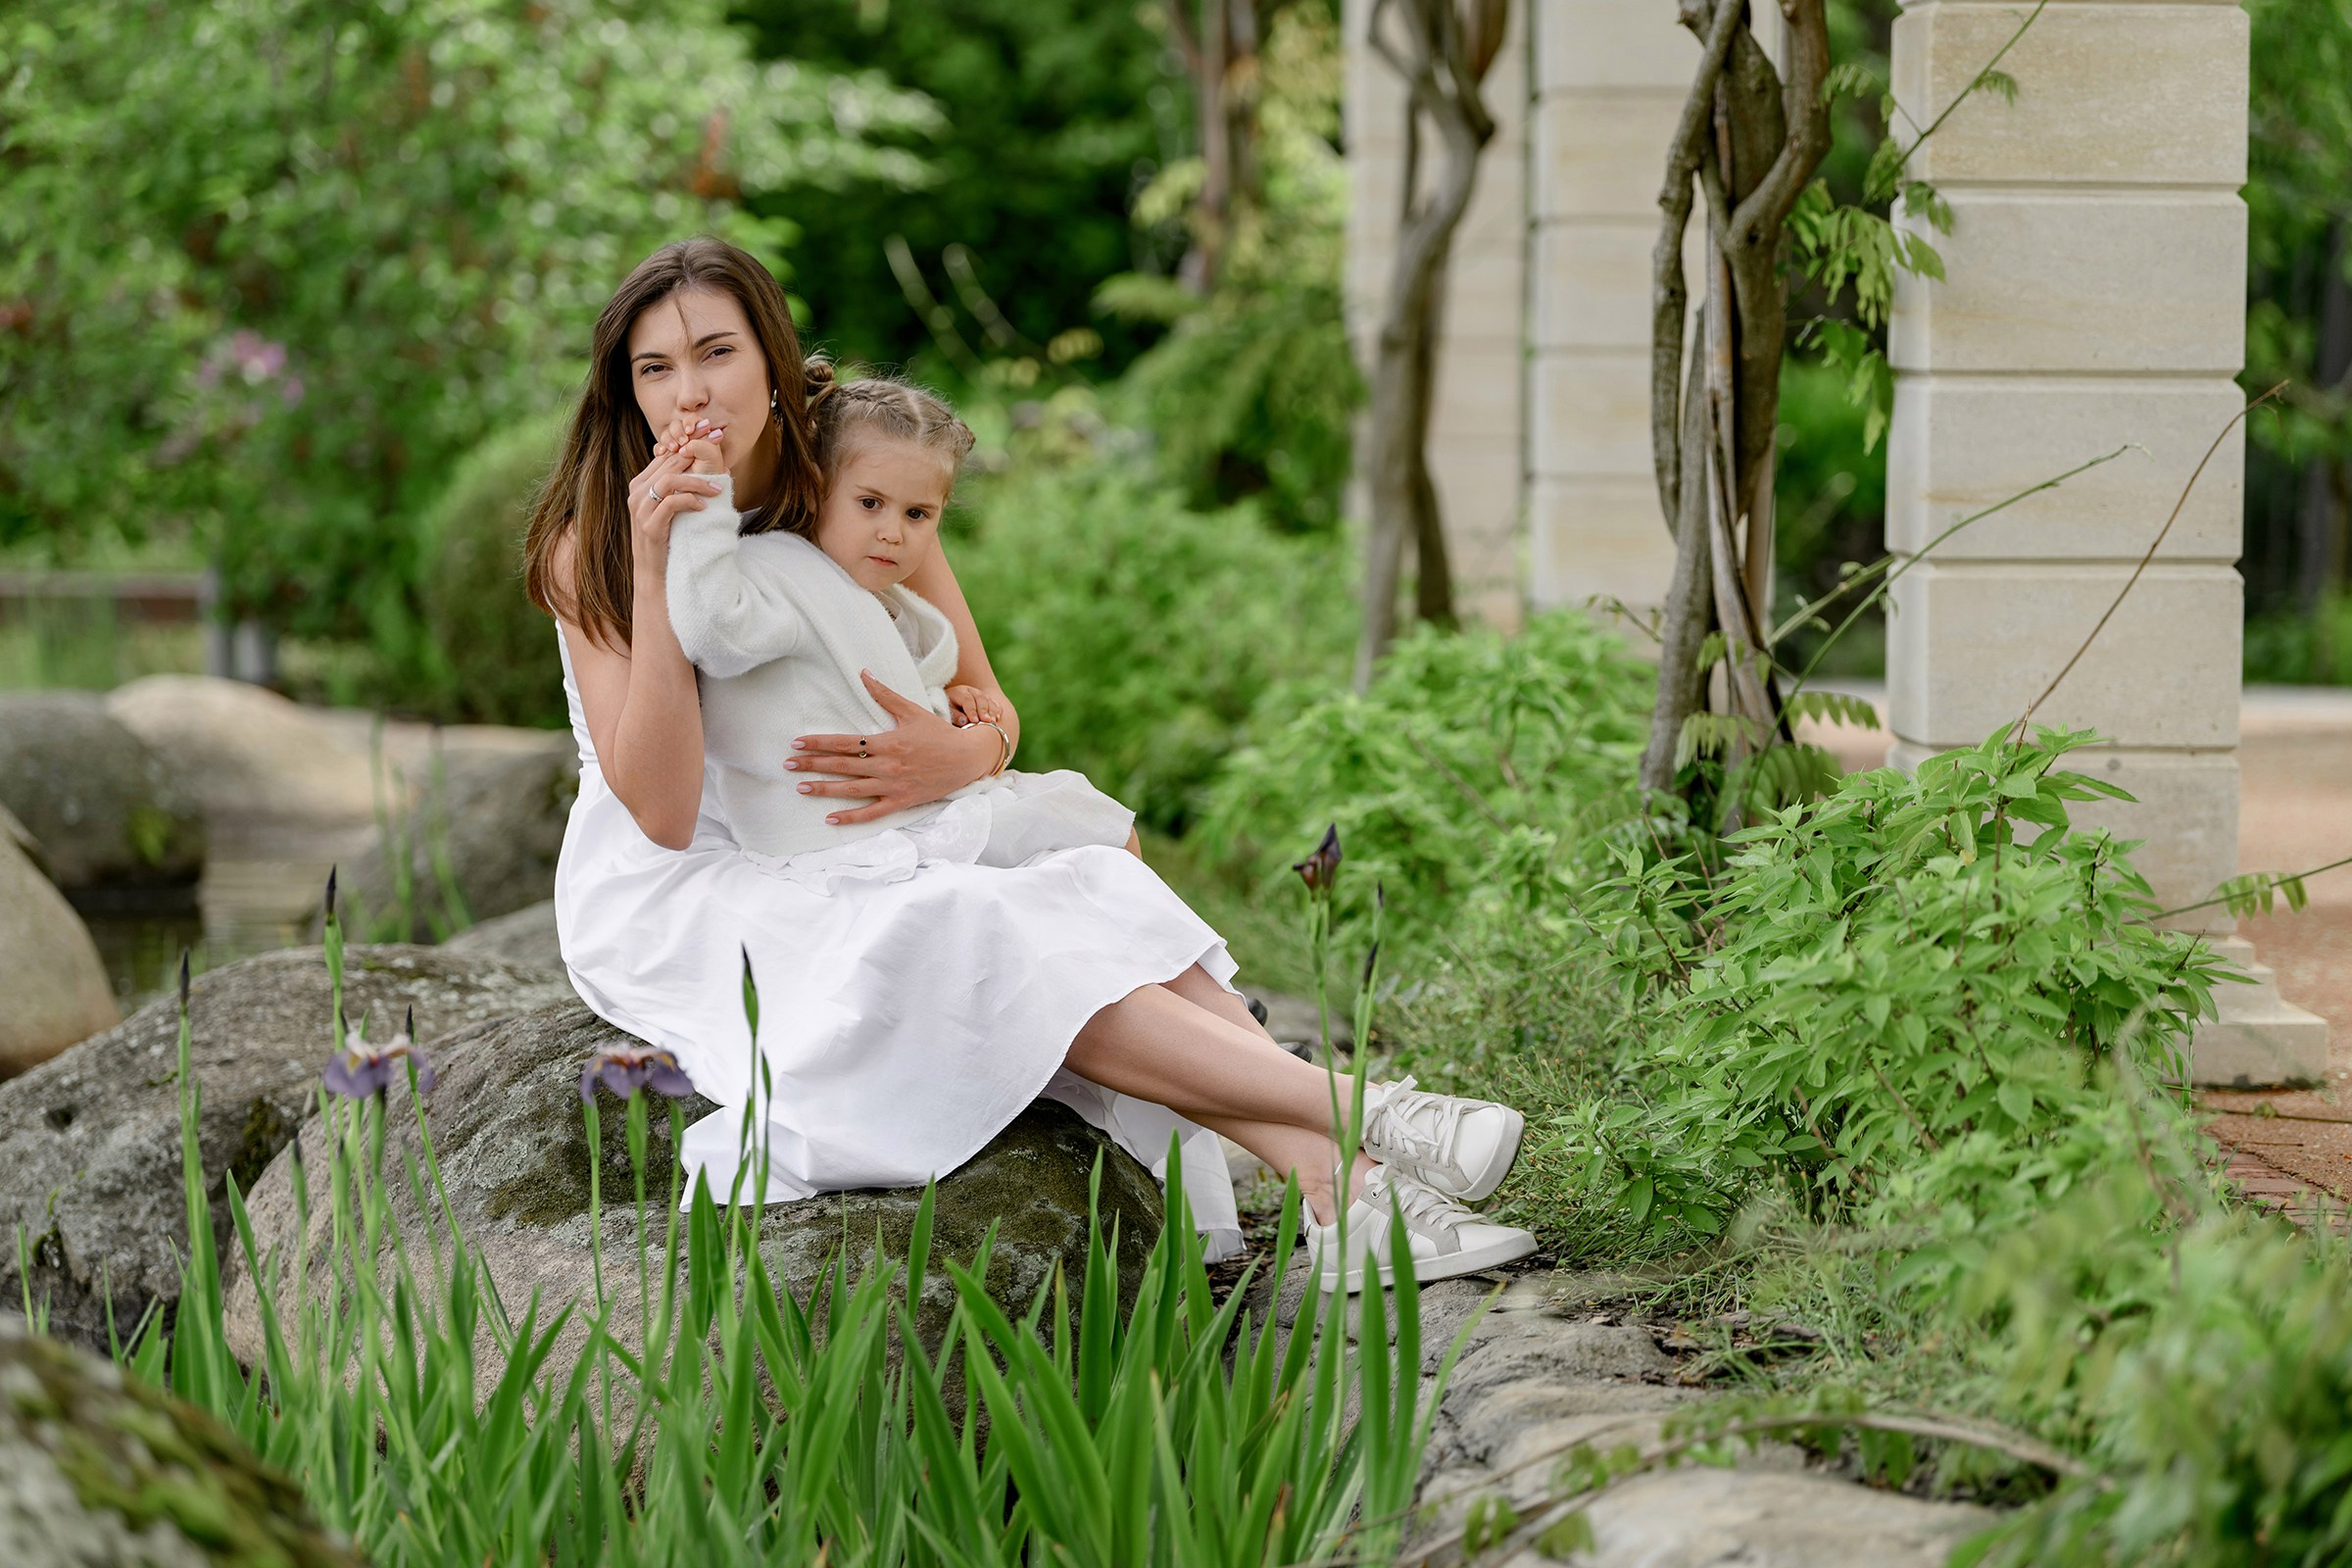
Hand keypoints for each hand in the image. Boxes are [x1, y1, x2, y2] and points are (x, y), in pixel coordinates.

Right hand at [628, 418, 723, 555]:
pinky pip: (671, 503)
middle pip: (669, 462)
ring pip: (670, 481)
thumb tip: (705, 465)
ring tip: (717, 489)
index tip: (711, 433)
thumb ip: (678, 487)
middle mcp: (637, 492)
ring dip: (697, 482)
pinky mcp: (649, 525)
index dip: (689, 441)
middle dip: (696, 450)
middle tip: (719, 445)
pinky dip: (690, 501)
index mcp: (641, 483)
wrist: (654, 573)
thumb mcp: (670, 508)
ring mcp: (640, 508)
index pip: (666, 455)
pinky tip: (704, 507)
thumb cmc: (667, 538)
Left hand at [786, 671, 998, 825]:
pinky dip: (851, 817)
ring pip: (852, 790)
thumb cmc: (939, 733)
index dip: (818, 743)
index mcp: (886, 742)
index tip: (797, 743)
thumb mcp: (911, 710)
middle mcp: (886, 766)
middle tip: (787, 765)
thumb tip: (863, 672)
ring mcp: (892, 786)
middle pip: (842, 766)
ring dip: (825, 789)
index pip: (844, 743)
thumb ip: (884, 694)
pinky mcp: (901, 802)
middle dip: (813, 765)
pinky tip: (830, 818)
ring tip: (801, 788)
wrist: (966, 759)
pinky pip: (872, 813)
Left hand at [946, 683, 1003, 725]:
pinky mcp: (987, 700)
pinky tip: (997, 718)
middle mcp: (971, 691)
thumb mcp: (947, 712)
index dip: (972, 710)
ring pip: (989, 700)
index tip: (975, 721)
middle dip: (984, 710)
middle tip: (987, 721)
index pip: (967, 699)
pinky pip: (995, 703)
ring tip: (993, 722)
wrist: (952, 705)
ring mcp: (980, 694)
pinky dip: (997, 710)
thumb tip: (965, 721)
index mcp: (959, 692)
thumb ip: (955, 716)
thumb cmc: (948, 710)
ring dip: (992, 711)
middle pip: (980, 698)